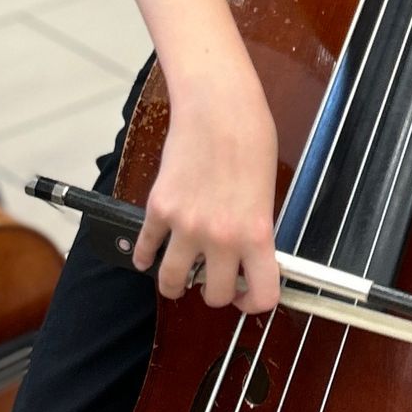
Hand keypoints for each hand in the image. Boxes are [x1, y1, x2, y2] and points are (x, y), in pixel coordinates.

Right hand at [131, 62, 280, 312]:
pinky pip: (145, 249)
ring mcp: (186, 226)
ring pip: (173, 282)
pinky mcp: (159, 209)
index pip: (262, 295)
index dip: (255, 303)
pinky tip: (148, 256)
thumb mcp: (267, 194)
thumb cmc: (250, 141)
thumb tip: (244, 258)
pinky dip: (144, 257)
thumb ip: (254, 231)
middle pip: (214, 296)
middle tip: (213, 280)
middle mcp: (221, 238)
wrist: (218, 109)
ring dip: (176, 285)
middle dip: (214, 292)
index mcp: (257, 234)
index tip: (247, 296)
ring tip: (178, 278)